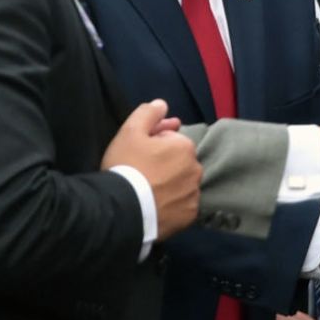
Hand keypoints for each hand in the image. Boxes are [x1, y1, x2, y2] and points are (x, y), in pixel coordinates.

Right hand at [102, 99, 201, 239]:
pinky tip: (156, 206)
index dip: (153, 145)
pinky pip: (182, 205)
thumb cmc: (126, 166)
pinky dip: (172, 204)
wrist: (122, 210)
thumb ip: (147, 114)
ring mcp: (194, 194)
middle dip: (164, 164)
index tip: (138, 154)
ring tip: (147, 191)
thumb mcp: (130, 132)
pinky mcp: (190, 216)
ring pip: (182, 184)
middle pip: (178, 162)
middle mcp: (196, 169)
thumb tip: (162, 104)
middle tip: (141, 174)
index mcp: (185, 147)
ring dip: (170, 184)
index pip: (170, 140)